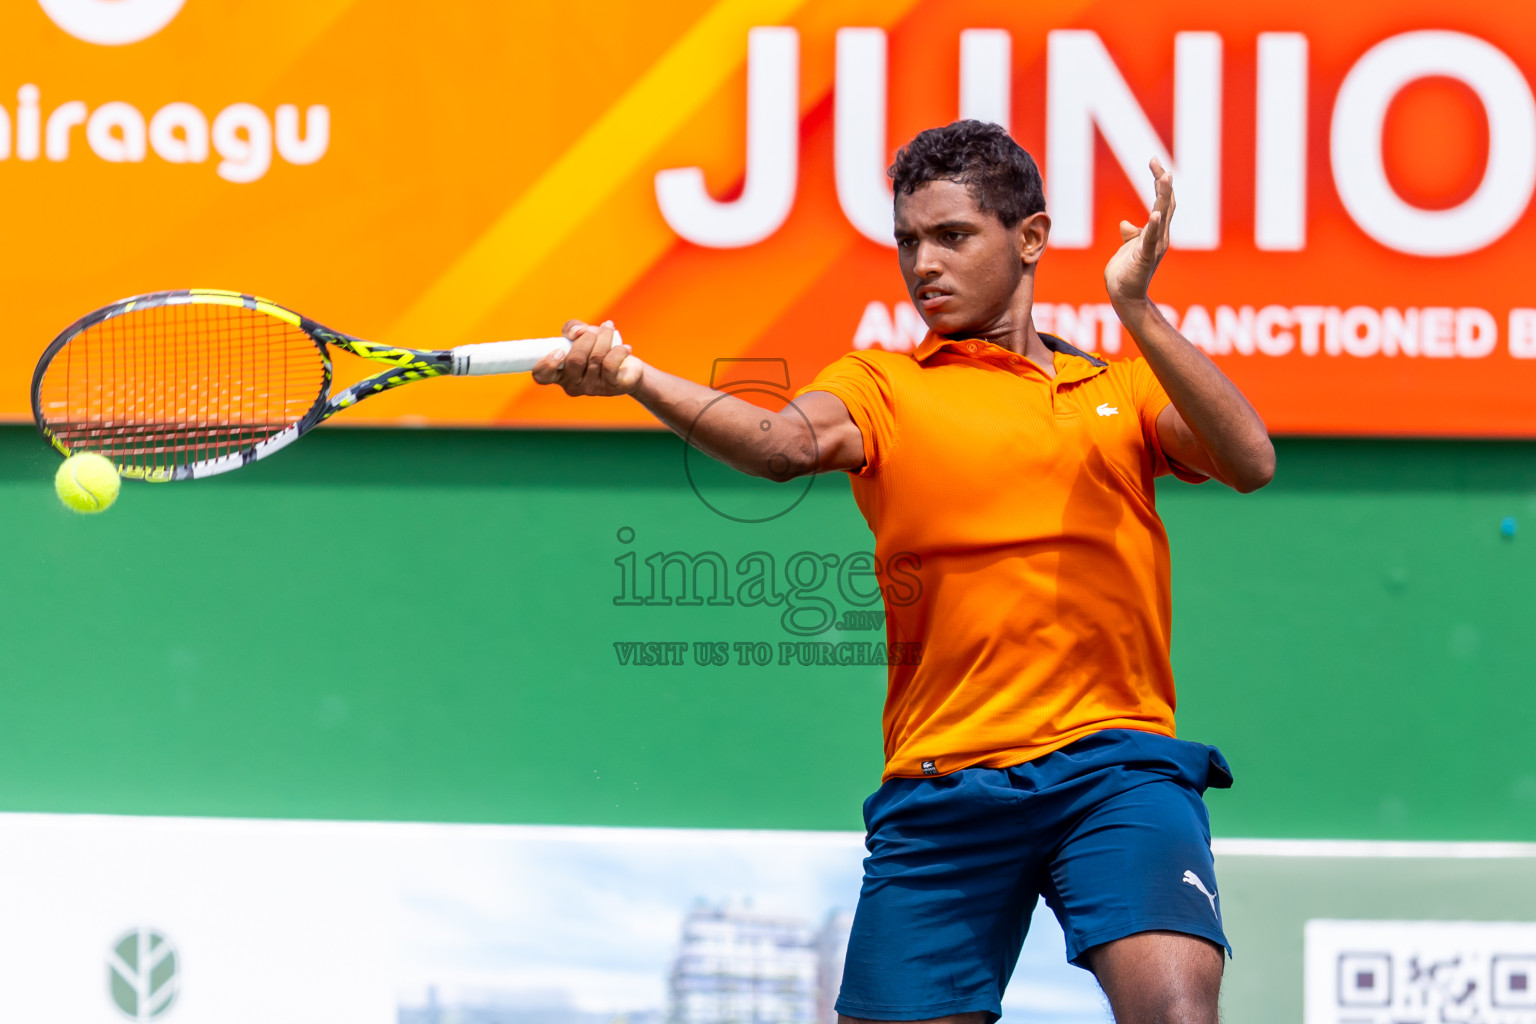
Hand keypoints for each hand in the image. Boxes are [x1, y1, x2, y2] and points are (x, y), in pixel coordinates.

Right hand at [531, 319, 644, 395]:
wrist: (628, 368)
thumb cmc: (598, 350)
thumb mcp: (581, 335)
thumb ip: (571, 328)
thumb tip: (577, 332)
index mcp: (559, 374)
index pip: (542, 376)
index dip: (547, 364)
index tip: (559, 350)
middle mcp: (573, 385)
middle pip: (574, 360)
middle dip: (586, 338)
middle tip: (594, 331)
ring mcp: (591, 388)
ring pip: (595, 358)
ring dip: (603, 337)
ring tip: (609, 330)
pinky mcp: (611, 386)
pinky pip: (610, 364)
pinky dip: (618, 350)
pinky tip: (625, 348)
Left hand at [1104, 158, 1174, 307]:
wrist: (1124, 296)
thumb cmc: (1127, 274)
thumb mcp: (1128, 249)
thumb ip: (1132, 235)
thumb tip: (1125, 223)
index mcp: (1157, 231)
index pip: (1162, 201)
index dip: (1160, 181)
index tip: (1153, 161)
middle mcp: (1160, 236)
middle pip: (1166, 204)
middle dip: (1163, 183)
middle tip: (1157, 163)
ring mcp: (1154, 247)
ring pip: (1162, 217)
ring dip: (1163, 197)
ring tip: (1164, 179)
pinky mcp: (1144, 258)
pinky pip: (1150, 240)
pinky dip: (1152, 226)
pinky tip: (1154, 213)